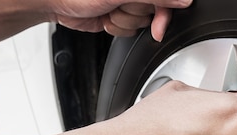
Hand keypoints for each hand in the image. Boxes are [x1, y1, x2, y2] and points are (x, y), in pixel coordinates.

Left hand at [50, 0, 191, 39]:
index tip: (159, 25)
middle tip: (117, 8)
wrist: (53, 1)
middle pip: (155, 10)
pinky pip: (129, 30)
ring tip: (106, 10)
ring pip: (141, 23)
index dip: (164, 11)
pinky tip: (104, 18)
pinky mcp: (118, 15)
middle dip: (136, 14)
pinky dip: (115, 28)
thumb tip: (183, 0)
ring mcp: (126, 2)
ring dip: (123, 21)